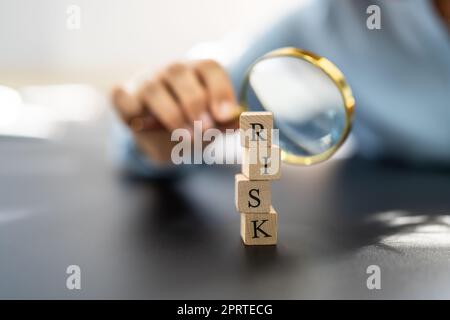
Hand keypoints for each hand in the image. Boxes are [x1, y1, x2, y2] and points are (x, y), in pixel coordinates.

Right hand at [111, 60, 241, 163]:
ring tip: (185, 136)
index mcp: (197, 73)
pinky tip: (144, 127)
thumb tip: (240, 121)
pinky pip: (126, 99)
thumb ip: (225, 123)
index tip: (226, 115)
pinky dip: (135, 113)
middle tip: (205, 129)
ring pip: (154, 88)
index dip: (219, 89)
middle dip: (195, 103)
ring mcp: (145, 80)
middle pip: (181, 73)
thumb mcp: (211, 126)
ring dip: (171, 114)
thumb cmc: (190, 125)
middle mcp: (171, 71)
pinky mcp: (122, 95)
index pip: (209, 68)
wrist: (157, 137)